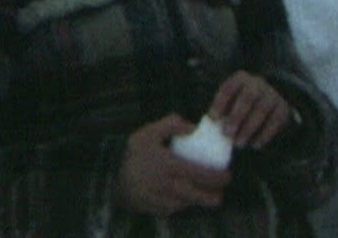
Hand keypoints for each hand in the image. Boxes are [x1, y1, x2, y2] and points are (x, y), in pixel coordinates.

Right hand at [116, 114, 231, 216]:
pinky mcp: (157, 211)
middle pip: (200, 197)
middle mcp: (170, 187)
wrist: (109, 178)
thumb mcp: (148, 133)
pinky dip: (183, 204)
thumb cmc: (131, 154)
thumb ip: (171, 124)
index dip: (219, 178)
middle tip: (221, 191)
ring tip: (205, 193)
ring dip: (199, 200)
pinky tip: (184, 196)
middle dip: (215, 196)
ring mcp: (163, 202)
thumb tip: (193, 127)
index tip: (228, 176)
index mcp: (171, 167)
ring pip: (190, 204)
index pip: (202, 175)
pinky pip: (176, 209)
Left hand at [209, 70, 292, 148]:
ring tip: (238, 143)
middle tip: (226, 134)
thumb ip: (220, 110)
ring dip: (249, 128)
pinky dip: (264, 134)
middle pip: (247, 98)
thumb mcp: (230, 101)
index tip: (213, 118)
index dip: (220, 102)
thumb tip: (204, 126)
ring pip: (261, 109)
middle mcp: (257, 83)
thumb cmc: (241, 104)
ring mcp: (272, 94)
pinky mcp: (283, 107)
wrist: (271, 99)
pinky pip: (275, 121)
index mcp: (240, 79)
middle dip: (236, 117)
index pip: (229, 88)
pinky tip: (255, 144)